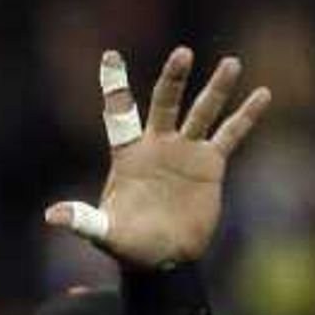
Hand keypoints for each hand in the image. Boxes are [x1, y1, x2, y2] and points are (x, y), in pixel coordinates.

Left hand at [41, 46, 270, 270]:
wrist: (164, 259)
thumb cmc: (130, 245)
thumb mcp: (105, 233)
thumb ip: (83, 221)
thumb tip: (52, 216)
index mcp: (129, 154)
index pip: (120, 113)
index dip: (116, 86)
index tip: (110, 55)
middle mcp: (158, 145)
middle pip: (166, 102)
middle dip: (174, 79)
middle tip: (182, 54)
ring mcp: (186, 151)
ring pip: (203, 111)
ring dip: (217, 88)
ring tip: (231, 63)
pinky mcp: (210, 164)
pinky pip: (231, 134)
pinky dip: (246, 116)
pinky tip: (262, 94)